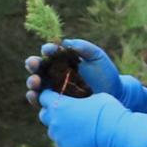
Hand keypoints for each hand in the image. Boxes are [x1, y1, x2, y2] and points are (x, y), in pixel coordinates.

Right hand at [26, 39, 146, 115]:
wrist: (115, 96)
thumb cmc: (106, 75)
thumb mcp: (97, 57)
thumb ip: (84, 47)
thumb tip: (66, 42)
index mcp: (63, 60)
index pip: (51, 53)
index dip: (47, 50)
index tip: (48, 50)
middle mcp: (55, 74)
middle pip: (39, 68)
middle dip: (33, 64)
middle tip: (33, 63)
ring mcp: (53, 89)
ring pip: (36, 85)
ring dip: (32, 82)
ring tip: (35, 81)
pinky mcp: (54, 104)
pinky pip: (40, 101)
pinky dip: (34, 98)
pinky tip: (34, 95)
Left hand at [39, 88, 146, 146]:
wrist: (118, 134)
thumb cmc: (109, 110)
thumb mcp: (95, 96)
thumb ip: (79, 99)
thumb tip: (77, 101)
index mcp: (59, 105)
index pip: (44, 97)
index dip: (50, 95)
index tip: (57, 95)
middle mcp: (54, 122)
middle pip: (45, 115)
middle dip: (53, 113)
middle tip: (67, 112)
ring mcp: (59, 139)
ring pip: (54, 132)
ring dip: (62, 129)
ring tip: (79, 127)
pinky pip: (64, 146)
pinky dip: (72, 143)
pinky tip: (85, 140)